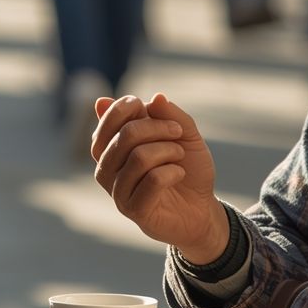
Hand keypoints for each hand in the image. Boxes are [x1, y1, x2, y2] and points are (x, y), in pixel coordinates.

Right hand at [90, 93, 226, 262]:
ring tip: (179, 156)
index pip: (107, 120)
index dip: (127, 108)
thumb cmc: (186, 168)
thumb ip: (169, 115)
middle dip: (158, 128)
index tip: (152, 107)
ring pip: (139, 157)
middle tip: (178, 132)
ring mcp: (117, 191)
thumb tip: (156, 97)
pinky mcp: (133, 210)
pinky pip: (153, 180)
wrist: (201, 208)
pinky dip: (172, 172)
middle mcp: (107, 168)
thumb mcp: (184, 135)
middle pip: (125, 136)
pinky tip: (178, 174)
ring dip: (168, 151)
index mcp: (110, 147)